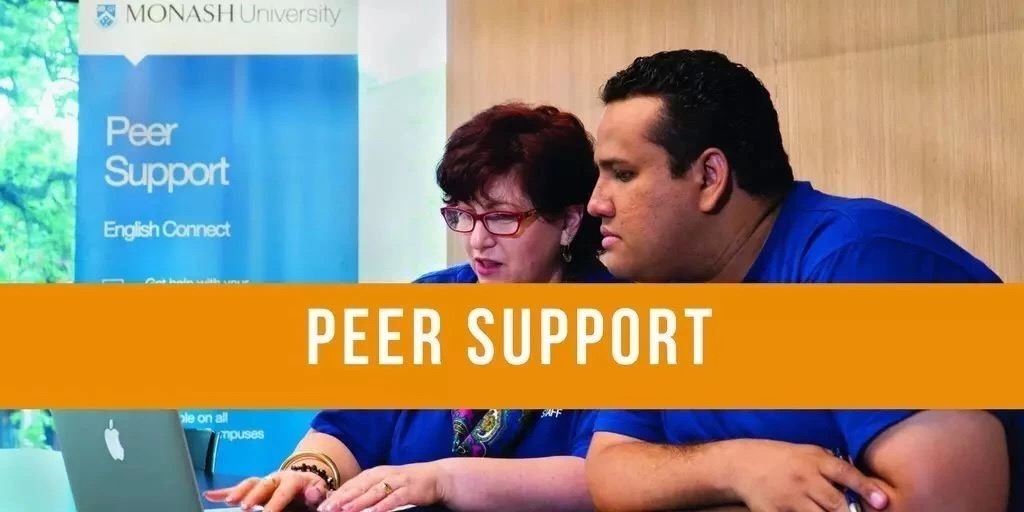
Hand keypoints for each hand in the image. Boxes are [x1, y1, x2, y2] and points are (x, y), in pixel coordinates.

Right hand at [203, 470, 328, 511]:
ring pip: (250, 484)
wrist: (306, 481)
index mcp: (294, 480)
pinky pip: (239, 487)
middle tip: (244, 507)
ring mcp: (264, 481)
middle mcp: (276, 478)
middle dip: (253, 496)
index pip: (284, 491)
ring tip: (229, 501)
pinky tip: (210, 495)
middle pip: (263, 485)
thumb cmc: (312, 490)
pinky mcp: (255, 486)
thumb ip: (318, 492)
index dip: (275, 503)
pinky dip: (223, 492)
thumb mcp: (320, 490)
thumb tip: (314, 493)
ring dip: (238, 492)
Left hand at [317, 462, 447, 511]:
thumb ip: (366, 491)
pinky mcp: (408, 490)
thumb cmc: (406, 483)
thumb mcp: (383, 483)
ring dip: (358, 502)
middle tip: (328, 509)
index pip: (351, 484)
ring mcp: (396, 481)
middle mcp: (383, 475)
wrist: (434, 477)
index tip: (322, 506)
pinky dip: (383, 505)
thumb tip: (344, 502)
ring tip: (344, 510)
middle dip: (342, 499)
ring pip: (374, 493)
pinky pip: (394, 499)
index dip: (336, 495)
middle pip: (359, 488)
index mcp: (374, 473)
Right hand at [728, 439, 888, 511]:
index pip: (845, 473)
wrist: (742, 464)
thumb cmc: (781, 458)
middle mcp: (803, 479)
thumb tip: (862, 484)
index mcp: (814, 461)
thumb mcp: (807, 453)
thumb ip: (832, 467)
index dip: (866, 487)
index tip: (882, 501)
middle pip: (835, 502)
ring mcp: (788, 498)